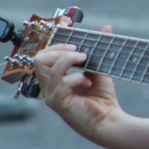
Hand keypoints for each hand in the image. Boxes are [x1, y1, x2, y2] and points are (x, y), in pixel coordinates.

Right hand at [32, 26, 122, 142]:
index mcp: (55, 78)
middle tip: (80, 53)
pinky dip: (76, 78)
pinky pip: (60, 82)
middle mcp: (49, 86)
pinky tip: (88, 82)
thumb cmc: (102, 98)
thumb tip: (106, 28)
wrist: (110, 120)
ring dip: (68, 59)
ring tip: (85, 61)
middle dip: (60, 50)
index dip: (57, 46)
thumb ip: (98, 50)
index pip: (43, 56)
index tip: (76, 45)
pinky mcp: (58, 103)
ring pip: (46, 67)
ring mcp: (51, 95)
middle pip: (38, 59)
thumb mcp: (99, 68)